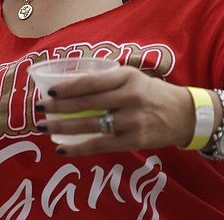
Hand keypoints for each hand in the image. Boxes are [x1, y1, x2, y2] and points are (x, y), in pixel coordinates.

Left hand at [35, 65, 193, 154]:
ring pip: (91, 125)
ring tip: (43, 127)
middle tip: (38, 108)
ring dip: (63, 127)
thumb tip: (67, 79)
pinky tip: (61, 147)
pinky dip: (78, 148)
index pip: (91, 82)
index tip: (48, 90)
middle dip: (59, 106)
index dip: (68, 87)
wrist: (185, 114)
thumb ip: (103, 77)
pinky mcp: (134, 141)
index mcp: (126, 77)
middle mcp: (130, 98)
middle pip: (87, 103)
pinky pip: (101, 145)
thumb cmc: (149, 92)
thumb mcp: (130, 76)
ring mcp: (133, 121)